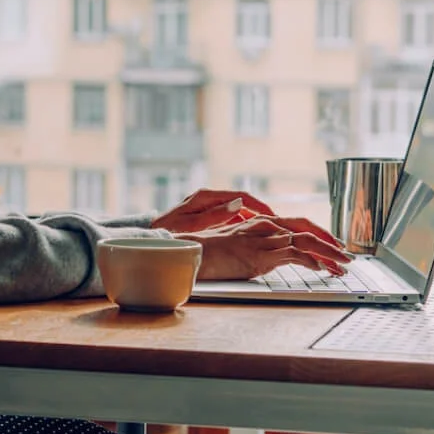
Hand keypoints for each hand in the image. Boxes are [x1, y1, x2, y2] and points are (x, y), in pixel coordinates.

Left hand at [152, 189, 273, 234]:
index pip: (242, 197)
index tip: (275, 217)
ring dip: (256, 220)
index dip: (261, 206)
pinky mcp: (210, 216)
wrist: (153, 236)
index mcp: (206, 196)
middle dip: (263, 213)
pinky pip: (233, 219)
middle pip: (244, 202)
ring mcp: (210, 207)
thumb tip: (238, 204)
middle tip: (280, 226)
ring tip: (272, 232)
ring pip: (240, 211)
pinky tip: (254, 237)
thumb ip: (215, 215)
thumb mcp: (192, 224)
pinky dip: (245, 226)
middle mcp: (210, 198)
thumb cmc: (169, 231)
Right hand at [189, 217, 351, 280]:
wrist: (191, 252)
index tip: (332, 245)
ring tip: (342, 266)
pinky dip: (311, 261)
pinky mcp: (261, 254)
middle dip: (330, 243)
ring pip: (306, 242)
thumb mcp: (237, 245)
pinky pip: (294, 255)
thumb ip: (257, 247)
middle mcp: (265, 226)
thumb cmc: (208, 250)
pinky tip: (321, 269)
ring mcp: (264, 239)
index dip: (318, 234)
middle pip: (306, 229)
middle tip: (345, 256)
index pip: (297, 225)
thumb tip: (272, 257)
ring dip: (328, 255)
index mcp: (260, 222)